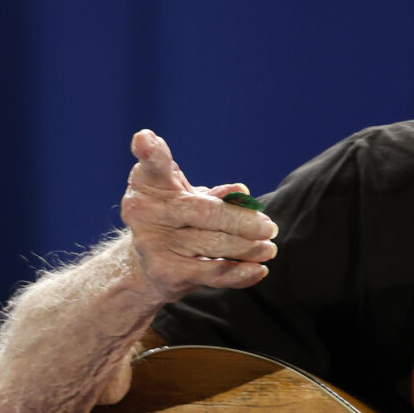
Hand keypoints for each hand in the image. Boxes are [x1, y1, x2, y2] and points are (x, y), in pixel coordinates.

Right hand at [121, 129, 277, 301]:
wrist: (143, 266)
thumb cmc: (175, 220)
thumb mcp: (188, 198)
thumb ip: (213, 193)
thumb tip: (241, 192)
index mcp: (148, 183)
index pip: (153, 165)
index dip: (150, 152)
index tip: (145, 139)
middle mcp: (144, 211)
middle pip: (205, 211)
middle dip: (242, 221)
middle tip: (269, 227)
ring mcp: (152, 243)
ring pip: (214, 244)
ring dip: (248, 247)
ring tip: (269, 247)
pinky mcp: (165, 272)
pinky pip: (212, 273)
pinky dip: (240, 272)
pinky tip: (258, 269)